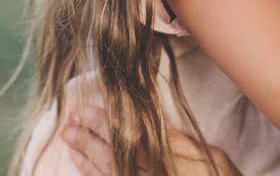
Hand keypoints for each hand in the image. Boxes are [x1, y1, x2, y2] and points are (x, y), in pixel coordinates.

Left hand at [60, 106, 241, 175]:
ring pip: (108, 173)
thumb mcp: (209, 155)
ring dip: (86, 156)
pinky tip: (80, 165)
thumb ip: (180, 143)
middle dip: (90, 138)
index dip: (107, 124)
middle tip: (71, 122)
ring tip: (70, 139)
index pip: (130, 140)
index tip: (88, 109)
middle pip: (114, 157)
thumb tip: (154, 125)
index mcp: (167, 164)